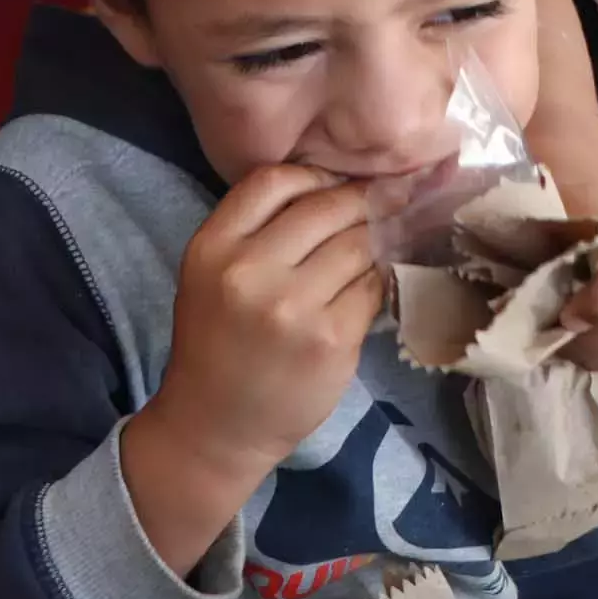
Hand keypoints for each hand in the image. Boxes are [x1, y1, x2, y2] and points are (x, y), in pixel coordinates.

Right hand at [147, 167, 384, 479]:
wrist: (218, 423)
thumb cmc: (217, 342)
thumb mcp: (210, 275)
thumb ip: (255, 231)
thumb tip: (334, 187)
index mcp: (212, 248)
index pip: (273, 180)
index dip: (314, 175)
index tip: (336, 184)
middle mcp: (249, 271)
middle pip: (325, 206)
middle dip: (362, 201)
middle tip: (387, 200)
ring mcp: (293, 307)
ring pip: (358, 244)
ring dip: (376, 240)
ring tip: (382, 243)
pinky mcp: (332, 339)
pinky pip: (373, 288)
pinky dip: (378, 281)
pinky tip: (371, 284)